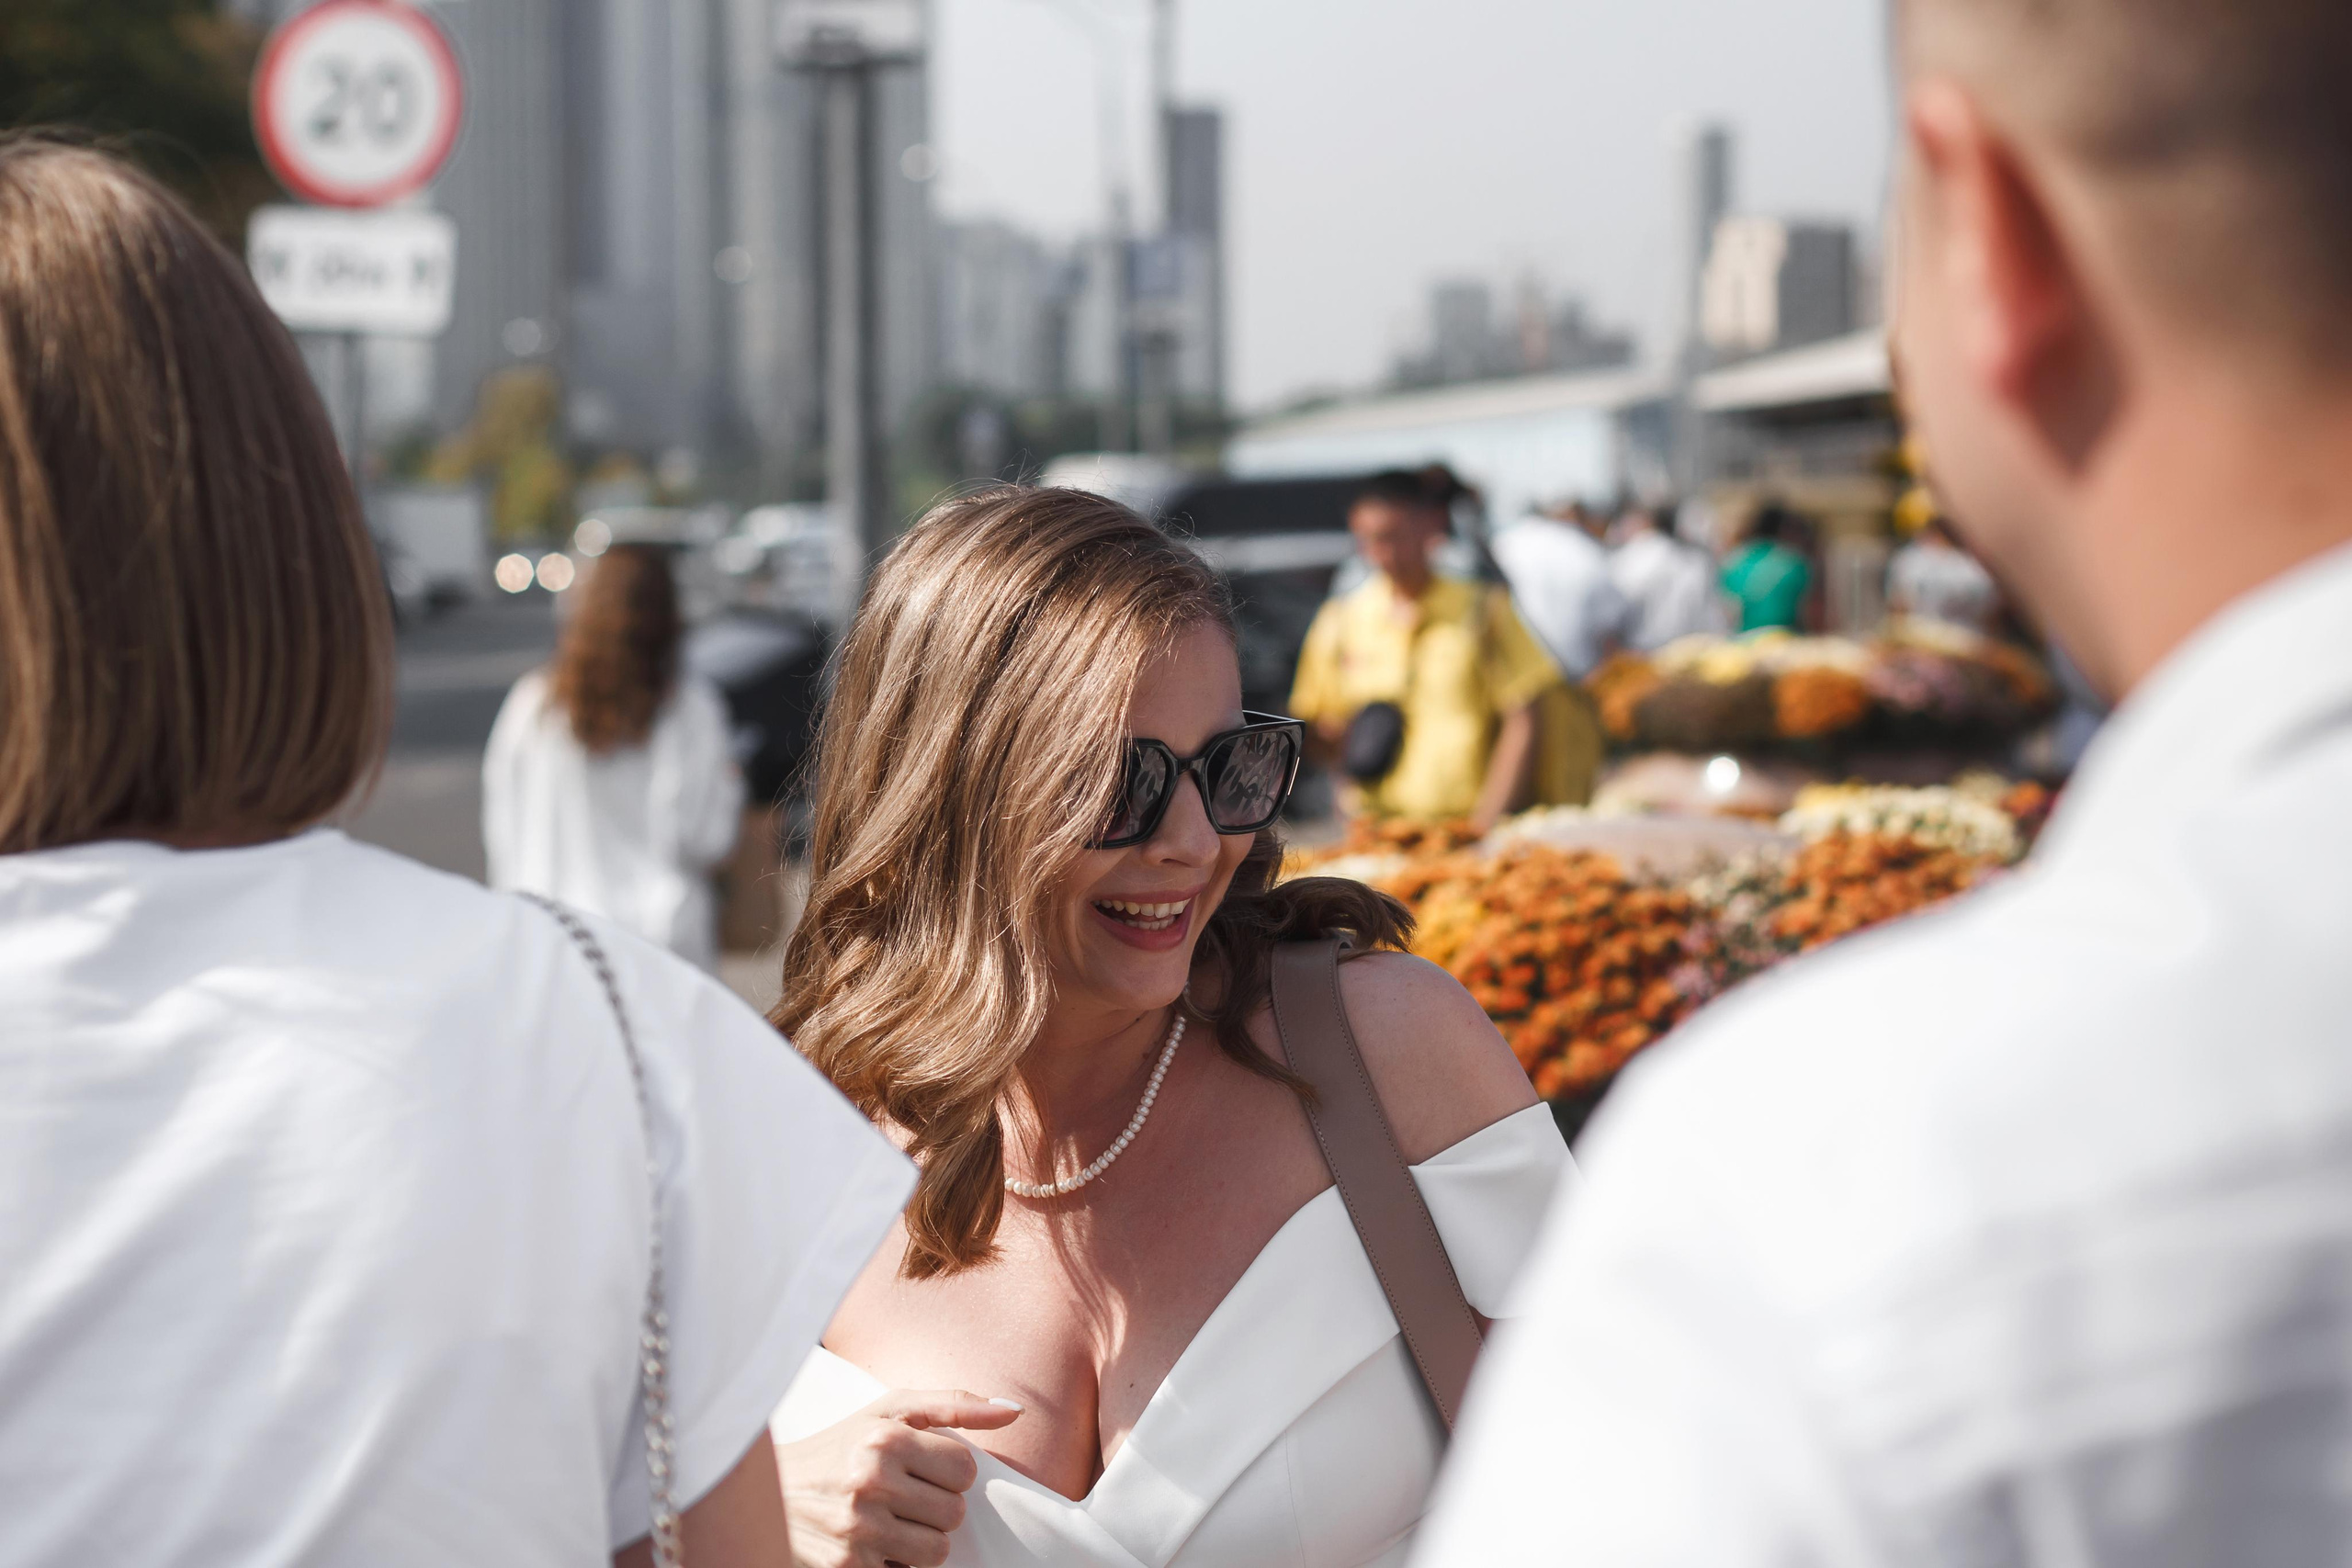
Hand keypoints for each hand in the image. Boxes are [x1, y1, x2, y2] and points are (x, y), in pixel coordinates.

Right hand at [778, 1389, 1021, 1567]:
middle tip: (904, 1496)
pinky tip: (870, 1543)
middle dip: (936, 1507)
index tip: (921, 1468)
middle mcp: (869, 1481)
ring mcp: (856, 1530)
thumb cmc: (841, 1445)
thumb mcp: (891, 1410)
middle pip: (954, 1512)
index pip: (965, 1469)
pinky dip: (895, 1564)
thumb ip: (956, 1405)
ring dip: (920, 1540)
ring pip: (937, 1551)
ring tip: (891, 1521)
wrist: (768, 1493)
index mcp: (883, 1438)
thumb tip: (1015, 1410)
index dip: (949, 1472)